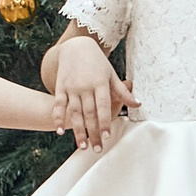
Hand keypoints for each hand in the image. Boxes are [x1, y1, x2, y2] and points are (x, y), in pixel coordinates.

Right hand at [51, 34, 137, 150]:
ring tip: (82, 146)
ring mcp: (71, 88)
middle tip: (97, 149)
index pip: (103, 105)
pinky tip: (59, 131)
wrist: (75, 47)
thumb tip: (138, 104)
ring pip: (74, 112)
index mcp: (100, 83)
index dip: (104, 121)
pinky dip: (58, 118)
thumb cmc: (96, 63)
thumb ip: (122, 91)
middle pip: (89, 113)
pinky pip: (58, 105)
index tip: (106, 135)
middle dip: (93, 132)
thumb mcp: (111, 74)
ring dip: (78, 131)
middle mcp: (85, 86)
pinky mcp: (60, 87)